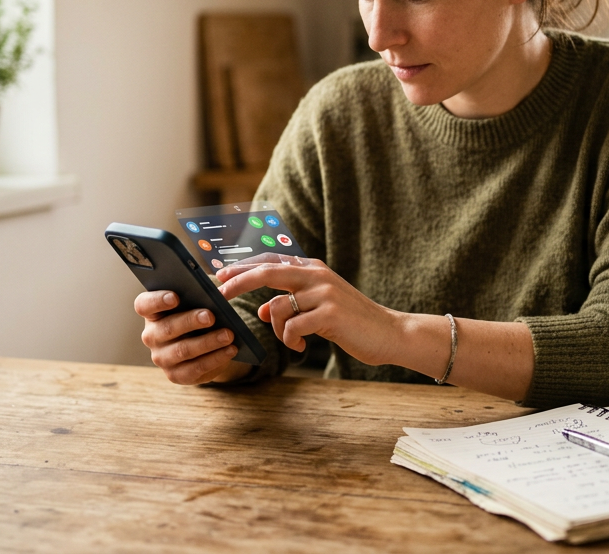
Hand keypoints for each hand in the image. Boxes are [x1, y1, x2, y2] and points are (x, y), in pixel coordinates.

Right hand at [134, 290, 248, 384]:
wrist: (203, 344)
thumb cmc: (197, 315)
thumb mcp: (195, 303)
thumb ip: (198, 297)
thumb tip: (214, 296)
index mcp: (152, 313)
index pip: (144, 305)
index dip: (158, 300)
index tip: (175, 297)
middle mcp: (151, 336)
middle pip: (167, 328)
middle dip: (190, 321)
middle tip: (210, 316)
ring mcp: (161, 358)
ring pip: (183, 350)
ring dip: (208, 342)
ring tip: (228, 335)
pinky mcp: (175, 375)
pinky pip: (195, 368)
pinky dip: (215, 358)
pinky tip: (230, 350)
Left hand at [216, 254, 403, 366]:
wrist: (389, 333)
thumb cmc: (352, 322)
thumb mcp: (318, 308)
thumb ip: (291, 304)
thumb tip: (263, 310)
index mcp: (312, 268)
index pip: (269, 261)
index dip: (242, 267)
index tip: (219, 276)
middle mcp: (316, 275)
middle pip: (265, 271)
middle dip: (238, 282)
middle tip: (219, 295)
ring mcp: (323, 292)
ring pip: (277, 308)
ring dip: (278, 330)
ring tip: (293, 341)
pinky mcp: (329, 313)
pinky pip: (292, 327)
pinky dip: (290, 341)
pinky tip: (301, 347)